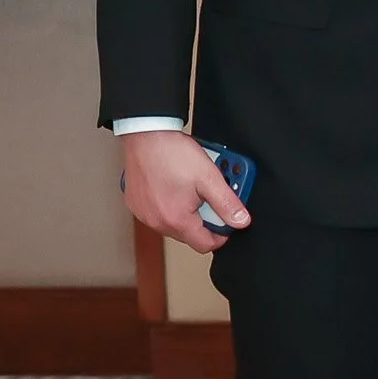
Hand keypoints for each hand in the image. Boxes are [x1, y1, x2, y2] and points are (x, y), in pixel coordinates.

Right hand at [120, 130, 249, 253]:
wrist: (146, 134)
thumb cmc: (173, 154)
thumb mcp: (210, 179)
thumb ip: (227, 204)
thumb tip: (241, 221)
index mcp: (176, 220)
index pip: (205, 244)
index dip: (221, 234)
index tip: (227, 220)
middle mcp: (156, 222)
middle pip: (190, 234)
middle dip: (205, 218)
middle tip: (212, 195)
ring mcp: (143, 213)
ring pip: (174, 223)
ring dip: (188, 211)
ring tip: (195, 187)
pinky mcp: (135, 203)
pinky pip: (159, 212)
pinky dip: (171, 204)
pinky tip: (177, 186)